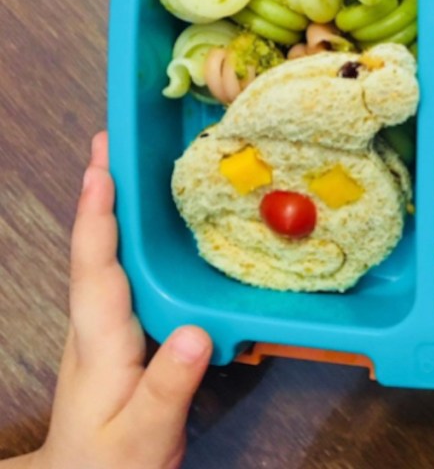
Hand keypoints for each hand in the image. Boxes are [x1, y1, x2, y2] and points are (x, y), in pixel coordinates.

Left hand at [8, 132, 211, 468]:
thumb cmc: (114, 462)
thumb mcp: (147, 432)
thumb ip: (171, 383)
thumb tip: (197, 331)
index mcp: (101, 340)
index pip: (96, 268)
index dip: (99, 216)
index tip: (102, 168)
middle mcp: (94, 323)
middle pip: (94, 246)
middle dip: (100, 190)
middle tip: (112, 138)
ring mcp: (102, 326)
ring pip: (103, 254)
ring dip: (111, 204)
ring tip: (126, 161)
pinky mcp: (116, 332)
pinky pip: (119, 270)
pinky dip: (125, 234)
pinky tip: (146, 221)